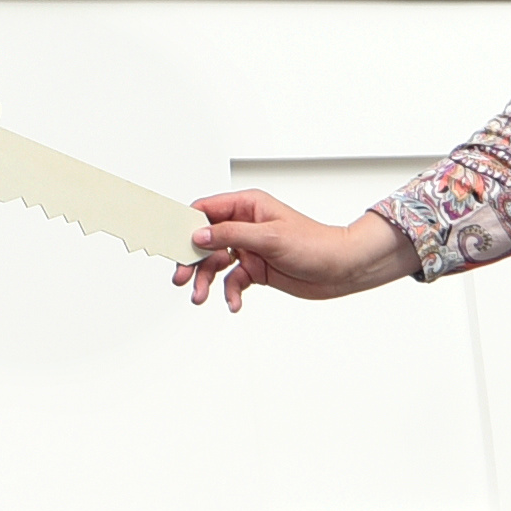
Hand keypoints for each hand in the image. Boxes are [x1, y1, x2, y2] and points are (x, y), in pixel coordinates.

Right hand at [175, 192, 416, 309]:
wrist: (342, 269)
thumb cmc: (315, 244)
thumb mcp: (269, 237)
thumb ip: (231, 234)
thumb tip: (199, 235)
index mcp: (247, 206)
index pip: (205, 210)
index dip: (185, 225)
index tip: (168, 242)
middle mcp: (245, 225)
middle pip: (205, 241)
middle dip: (192, 260)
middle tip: (181, 278)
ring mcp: (250, 248)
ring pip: (216, 264)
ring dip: (207, 281)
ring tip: (200, 298)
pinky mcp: (257, 270)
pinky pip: (233, 281)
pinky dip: (230, 293)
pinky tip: (234, 304)